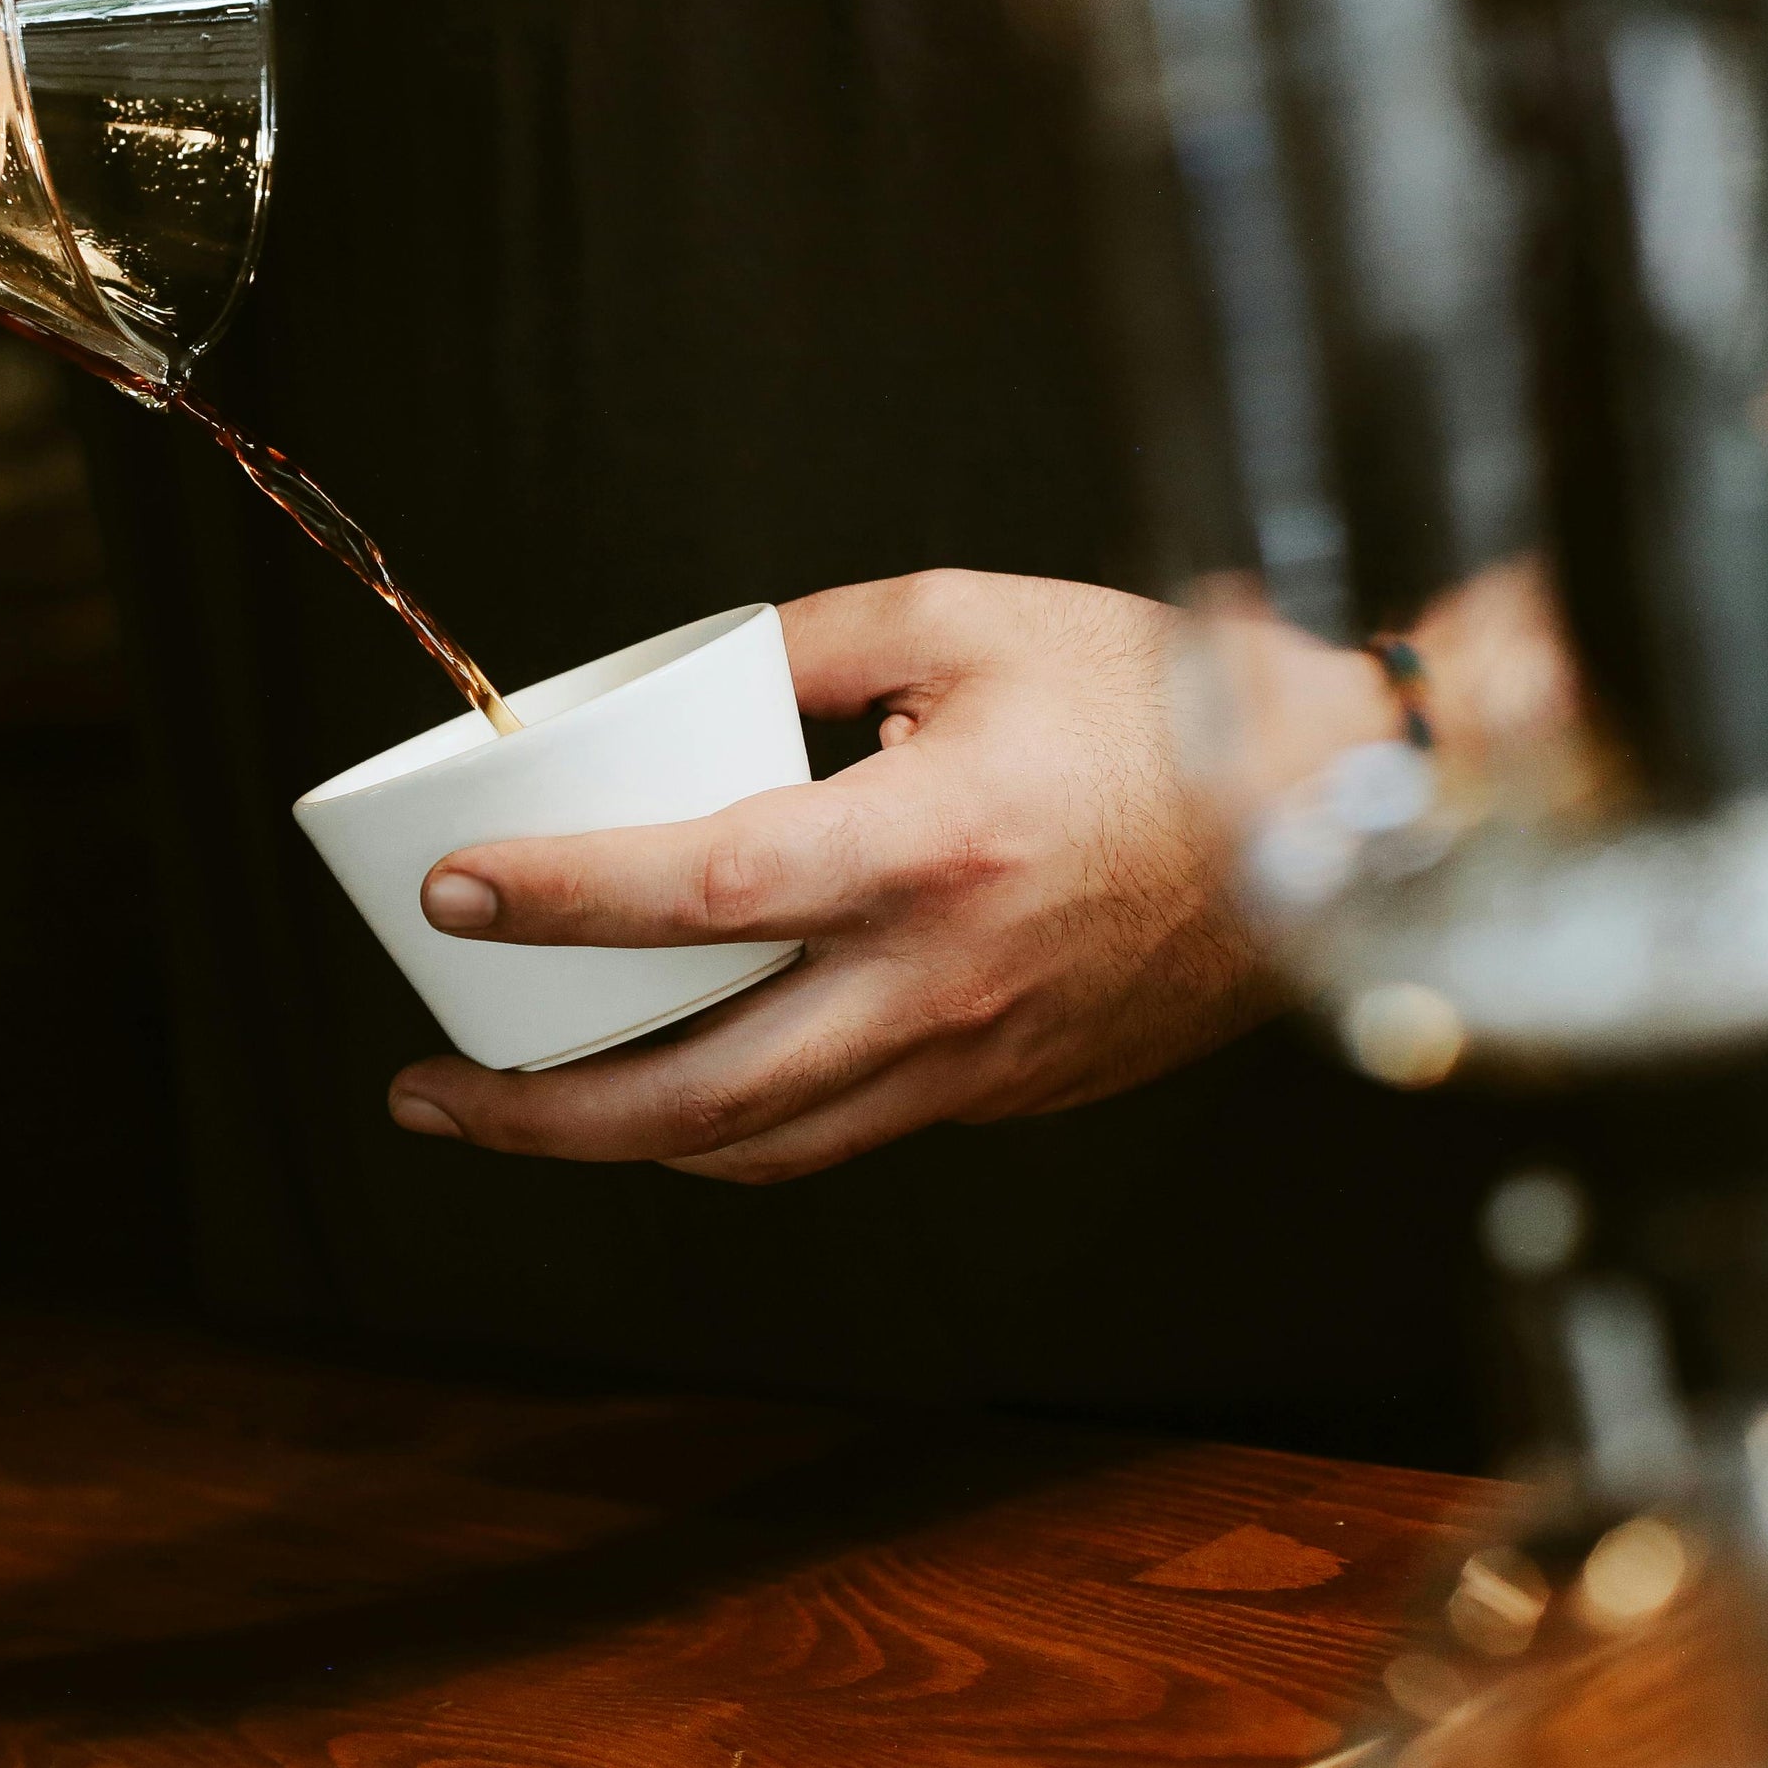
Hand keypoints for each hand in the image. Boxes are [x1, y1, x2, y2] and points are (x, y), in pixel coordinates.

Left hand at [383, 573, 1308, 1182]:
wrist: (1339, 814)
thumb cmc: (1163, 699)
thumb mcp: (968, 618)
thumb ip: (804, 641)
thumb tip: (676, 672)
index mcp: (925, 849)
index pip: (697, 894)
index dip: (558, 900)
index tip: (449, 895)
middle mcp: (941, 983)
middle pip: (697, 1097)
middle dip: (536, 1114)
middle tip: (428, 1086)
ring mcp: (977, 1061)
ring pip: (762, 1149)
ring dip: (620, 1146)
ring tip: (518, 1108)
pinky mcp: (1006, 1094)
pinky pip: (843, 1130)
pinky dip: (741, 1123)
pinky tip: (678, 1081)